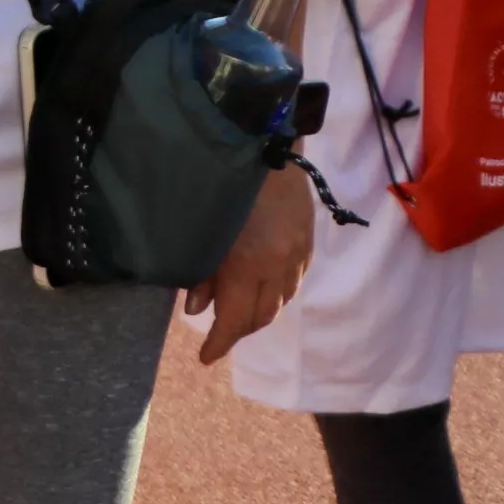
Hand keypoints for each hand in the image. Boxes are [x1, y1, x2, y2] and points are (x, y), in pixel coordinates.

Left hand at [183, 168, 313, 363]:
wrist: (267, 145)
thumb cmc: (221, 183)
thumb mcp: (201, 229)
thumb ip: (200, 272)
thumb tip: (195, 310)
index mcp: (249, 264)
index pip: (236, 320)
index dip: (220, 342)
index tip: (205, 358)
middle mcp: (279, 266)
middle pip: (262, 316)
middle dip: (240, 331)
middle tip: (219, 336)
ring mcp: (298, 254)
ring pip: (281, 301)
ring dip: (259, 313)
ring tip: (238, 315)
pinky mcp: (308, 242)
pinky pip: (294, 281)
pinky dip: (276, 293)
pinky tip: (262, 289)